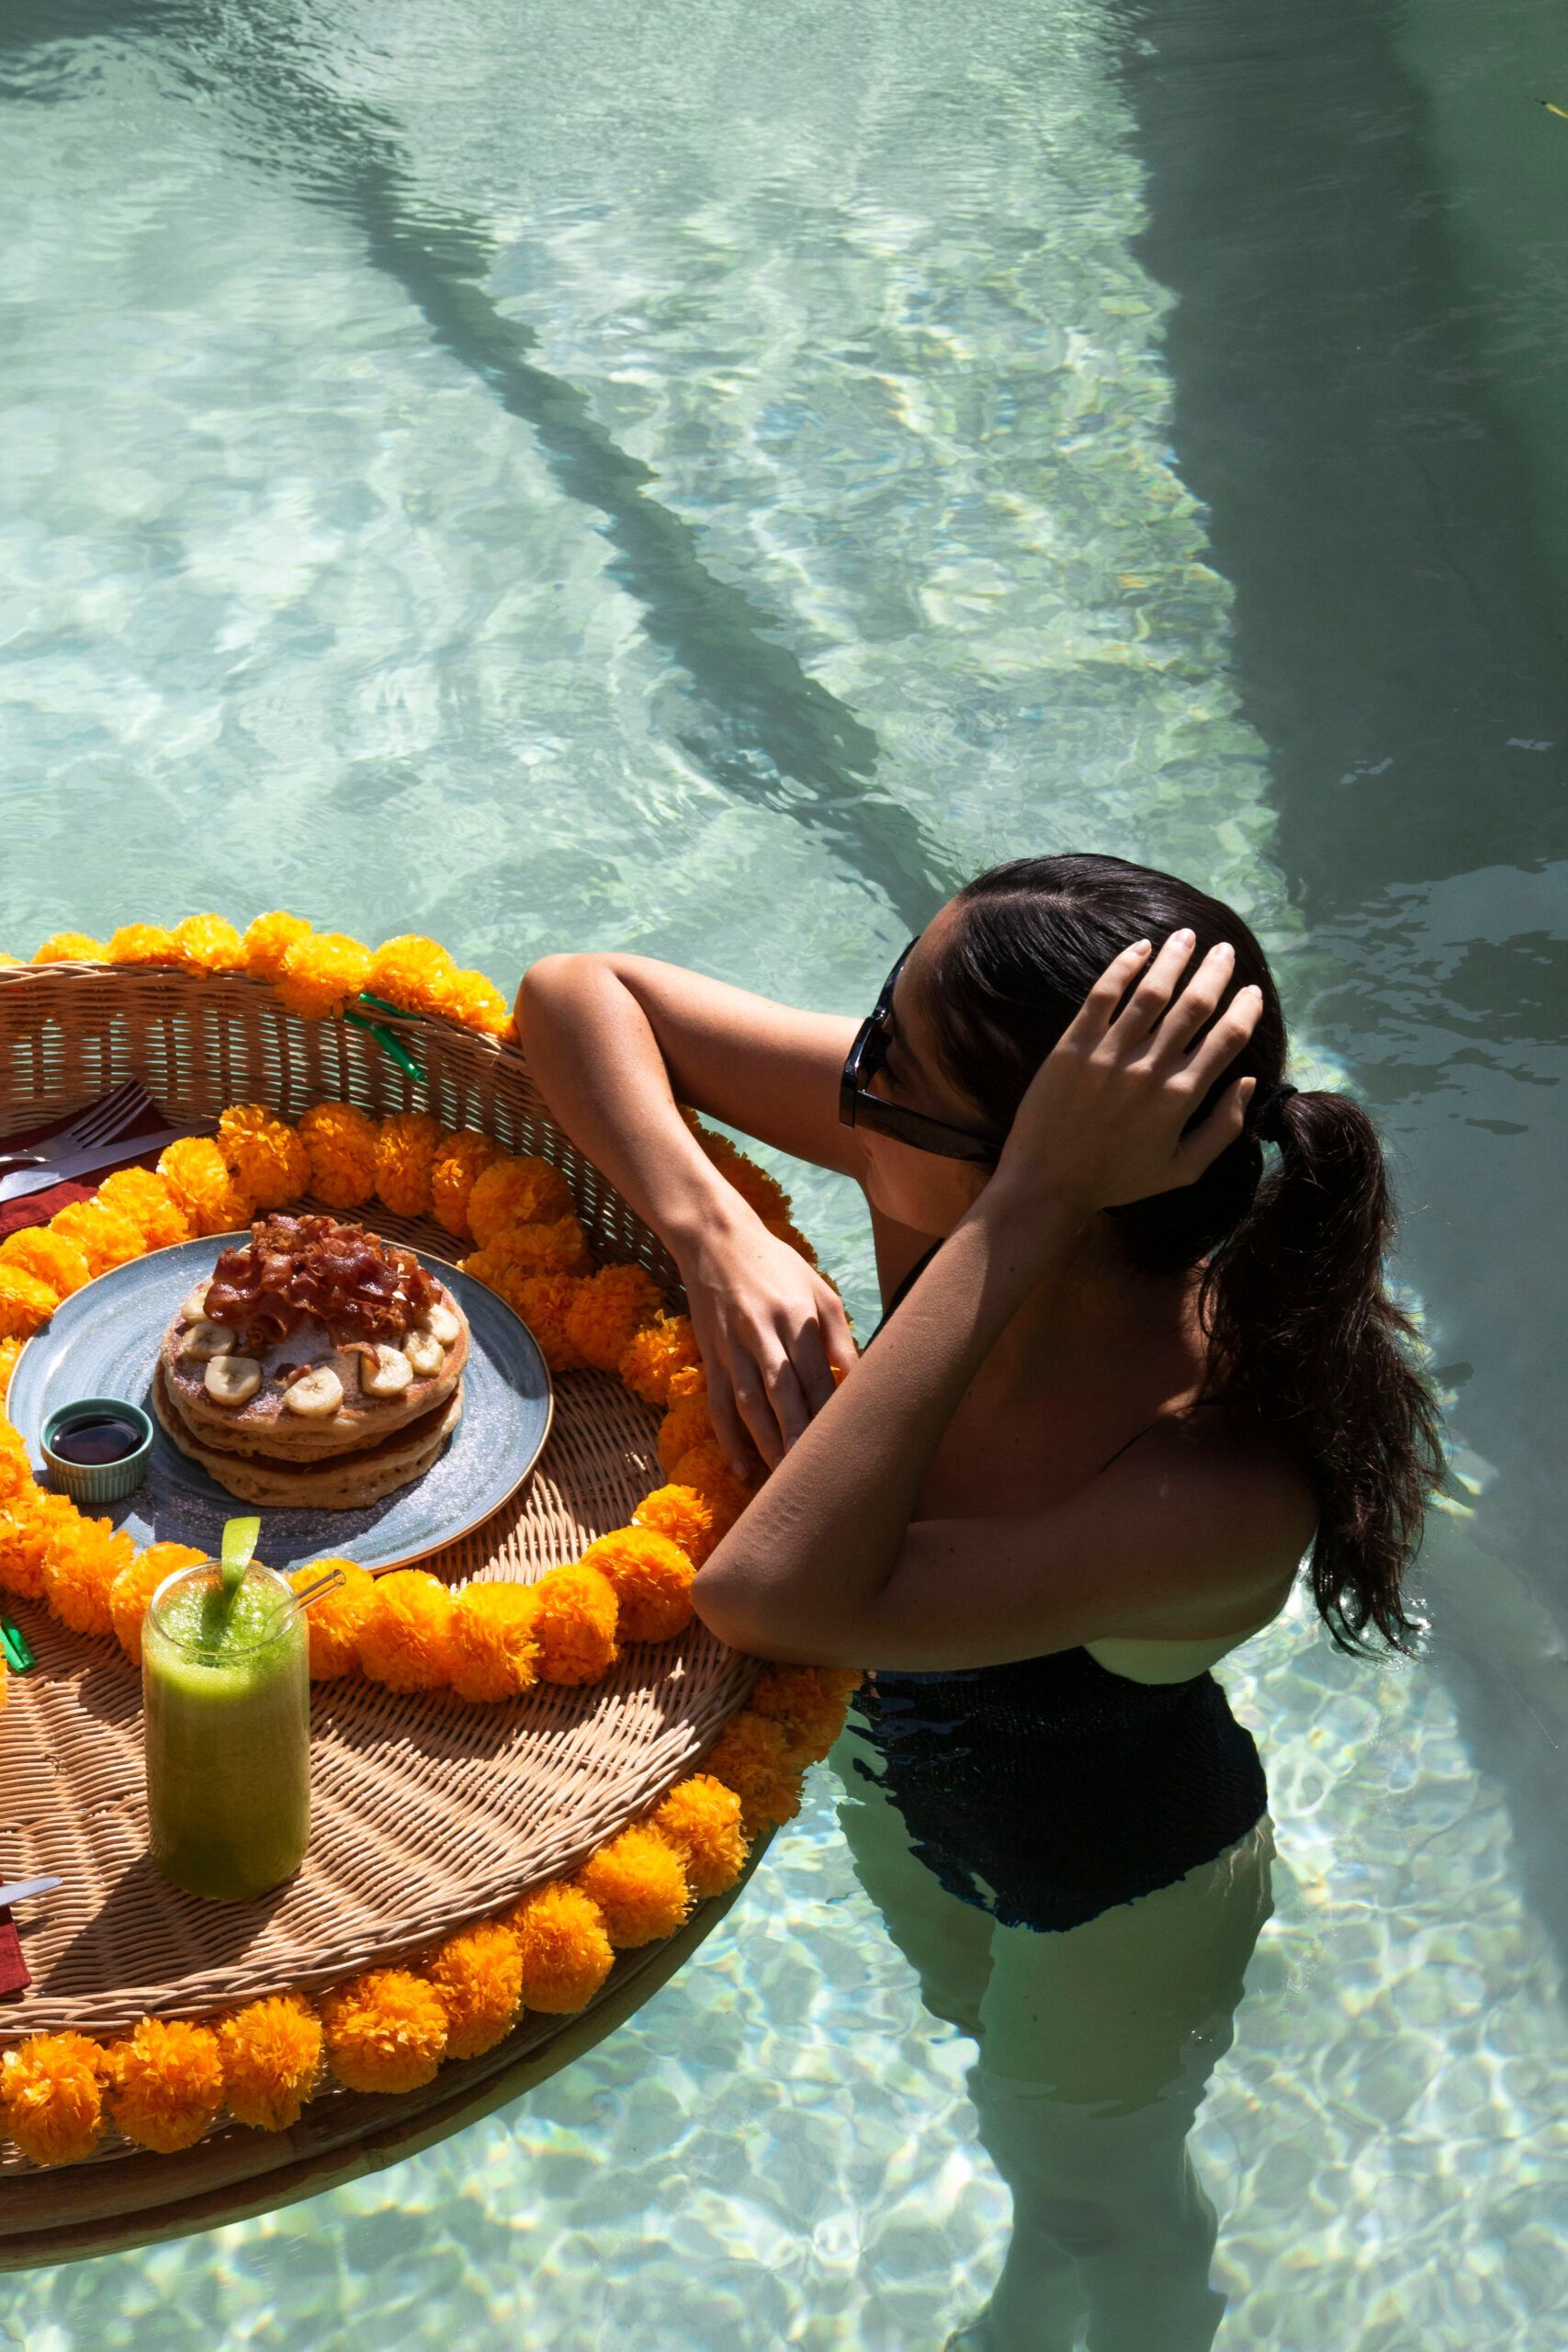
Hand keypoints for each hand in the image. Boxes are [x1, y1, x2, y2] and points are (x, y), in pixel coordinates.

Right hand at [677, 1215, 860, 1478]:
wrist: (716, 1240)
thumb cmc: (777, 1266)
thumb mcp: (819, 1289)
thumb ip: (840, 1335)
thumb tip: (863, 1379)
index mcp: (795, 1315)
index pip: (816, 1372)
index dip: (830, 1409)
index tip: (846, 1441)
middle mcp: (762, 1332)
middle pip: (782, 1392)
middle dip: (798, 1434)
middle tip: (814, 1472)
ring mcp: (731, 1346)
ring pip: (748, 1403)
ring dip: (766, 1443)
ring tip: (784, 1478)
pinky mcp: (710, 1356)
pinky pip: (717, 1404)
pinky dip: (727, 1438)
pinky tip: (740, 1468)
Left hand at [990, 929, 1262, 1214]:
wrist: (1048, 1182)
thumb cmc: (1117, 1179)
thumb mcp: (1182, 1170)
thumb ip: (1223, 1129)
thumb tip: (1250, 1084)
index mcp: (1182, 1097)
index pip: (1227, 1038)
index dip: (1246, 1009)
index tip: (1253, 991)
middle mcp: (1151, 1069)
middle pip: (1195, 1005)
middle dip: (1215, 972)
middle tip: (1224, 950)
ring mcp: (1110, 1054)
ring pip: (1152, 991)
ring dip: (1174, 959)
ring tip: (1187, 936)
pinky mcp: (1074, 1045)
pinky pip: (1103, 995)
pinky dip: (1124, 966)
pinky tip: (1140, 948)